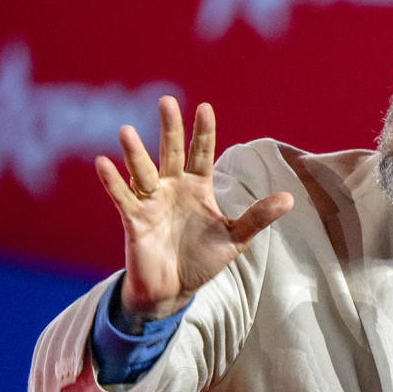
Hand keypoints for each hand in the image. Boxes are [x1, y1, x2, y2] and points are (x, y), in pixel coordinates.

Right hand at [94, 96, 293, 330]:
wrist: (174, 290)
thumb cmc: (202, 259)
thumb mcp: (235, 237)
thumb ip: (258, 217)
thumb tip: (290, 199)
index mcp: (197, 188)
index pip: (201, 154)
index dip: (204, 132)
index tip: (205, 107)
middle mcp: (173, 188)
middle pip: (170, 153)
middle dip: (170, 129)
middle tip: (167, 101)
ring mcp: (152, 202)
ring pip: (142, 171)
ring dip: (135, 153)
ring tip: (127, 131)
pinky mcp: (135, 220)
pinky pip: (123, 198)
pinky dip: (113, 182)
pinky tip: (102, 163)